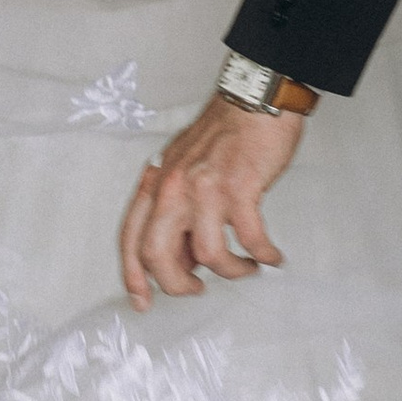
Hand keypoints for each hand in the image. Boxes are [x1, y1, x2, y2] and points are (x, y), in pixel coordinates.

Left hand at [118, 94, 303, 308]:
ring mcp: (205, 189)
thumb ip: (175, 209)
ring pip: (208, 255)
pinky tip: (270, 255)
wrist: (254, 100)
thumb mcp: (182, 167)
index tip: (142, 301)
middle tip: (198, 290)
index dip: (133, 276)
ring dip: (231, 271)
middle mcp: (173, 187)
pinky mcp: (239, 189)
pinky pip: (249, 239)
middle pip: (158, 255)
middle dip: (177, 285)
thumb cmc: (222, 133)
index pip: (131, 238)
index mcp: (155, 183)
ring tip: (246, 267)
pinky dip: (263, 254)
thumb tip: (184, 256)